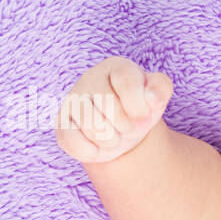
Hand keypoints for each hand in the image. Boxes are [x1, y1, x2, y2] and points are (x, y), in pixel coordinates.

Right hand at [53, 56, 172, 163]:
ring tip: (114, 134)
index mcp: (116, 67)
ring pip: (93, 127)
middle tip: (126, 126)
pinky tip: (97, 143)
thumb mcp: (156, 97)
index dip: (138, 106)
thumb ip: (160, 89)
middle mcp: (90, 78)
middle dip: (126, 126)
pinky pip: (74, 143)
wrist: (123, 130)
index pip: (126, 81)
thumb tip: (150, 98)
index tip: (142, 115)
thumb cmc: (140, 109)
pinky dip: (92, 151)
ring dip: (111, 140)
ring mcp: (72, 100)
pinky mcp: (60, 122)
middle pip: (110, 107)